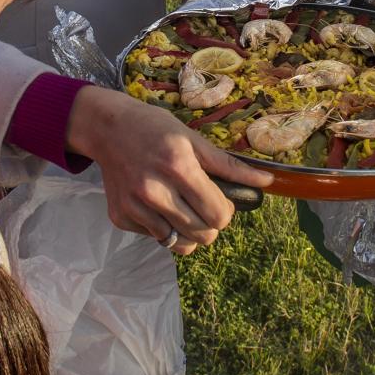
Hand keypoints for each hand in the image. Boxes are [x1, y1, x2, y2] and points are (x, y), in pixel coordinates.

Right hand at [66, 87, 272, 254]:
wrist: (108, 129)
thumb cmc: (155, 129)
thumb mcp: (193, 139)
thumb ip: (229, 166)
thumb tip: (266, 182)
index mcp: (179, 167)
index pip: (218, 215)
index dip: (226, 211)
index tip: (220, 200)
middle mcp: (155, 190)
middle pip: (203, 235)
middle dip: (211, 225)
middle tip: (202, 205)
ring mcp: (135, 207)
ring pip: (180, 245)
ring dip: (188, 231)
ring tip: (181, 208)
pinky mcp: (120, 217)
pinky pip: (156, 238)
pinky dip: (162, 227)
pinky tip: (156, 204)